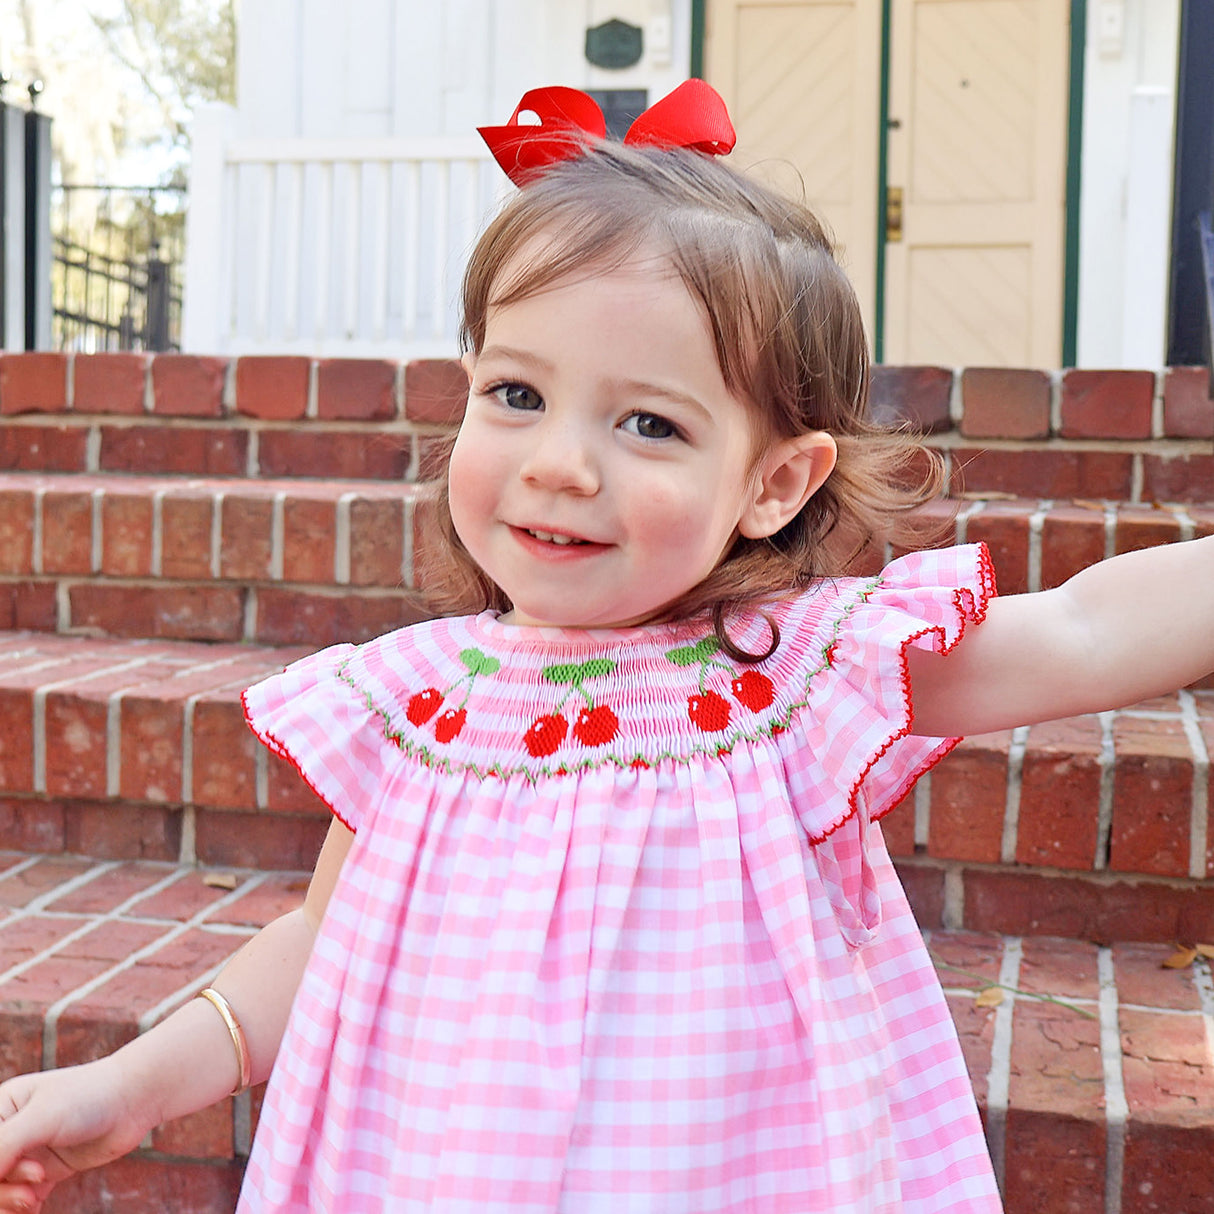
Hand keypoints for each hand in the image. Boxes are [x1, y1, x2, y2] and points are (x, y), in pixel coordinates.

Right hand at [0, 1060, 151, 1212]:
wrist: (135, 1100)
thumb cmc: (90, 1097)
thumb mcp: (42, 1118)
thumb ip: (5, 1145)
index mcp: (2, 1109)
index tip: (27, 1170)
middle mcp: (11, 1132)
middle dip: (3, 1190)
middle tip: (34, 1185)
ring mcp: (29, 1154)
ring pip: (3, 1191)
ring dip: (11, 1203)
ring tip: (33, 1199)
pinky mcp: (47, 1172)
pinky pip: (22, 1201)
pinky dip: (23, 1211)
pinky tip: (35, 1209)